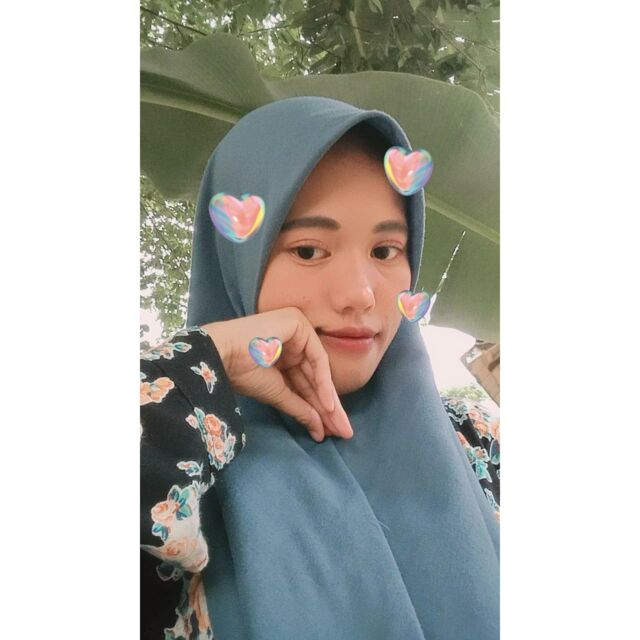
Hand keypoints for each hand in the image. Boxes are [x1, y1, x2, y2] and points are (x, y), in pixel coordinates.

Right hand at [200, 307, 352, 442]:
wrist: (222, 355)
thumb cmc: (242, 373)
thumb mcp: (277, 394)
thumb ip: (300, 408)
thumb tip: (320, 429)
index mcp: (284, 352)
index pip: (305, 383)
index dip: (318, 409)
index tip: (328, 432)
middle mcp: (294, 339)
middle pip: (314, 378)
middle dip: (328, 408)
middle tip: (342, 432)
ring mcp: (298, 329)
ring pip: (319, 371)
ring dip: (330, 400)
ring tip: (339, 426)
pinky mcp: (299, 323)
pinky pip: (317, 357)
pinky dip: (323, 382)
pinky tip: (329, 405)